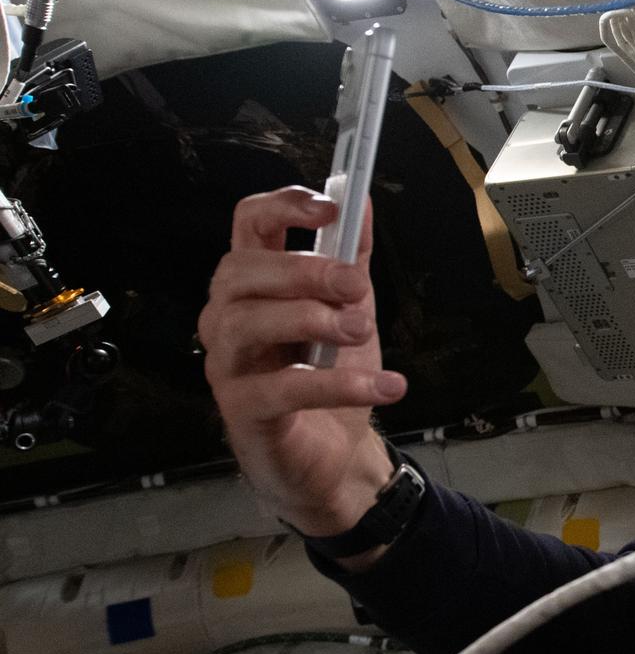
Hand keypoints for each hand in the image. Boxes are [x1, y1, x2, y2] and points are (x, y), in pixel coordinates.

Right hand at [199, 187, 405, 534]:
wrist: (336, 454)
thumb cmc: (331, 373)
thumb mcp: (351, 308)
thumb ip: (353, 257)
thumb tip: (361, 199)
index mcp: (255, 283)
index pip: (247, 225)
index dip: (283, 206)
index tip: (331, 208)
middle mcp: (228, 318)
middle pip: (241, 271)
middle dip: (305, 270)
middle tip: (356, 287)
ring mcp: (229, 365)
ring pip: (246, 323)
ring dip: (312, 319)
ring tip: (360, 331)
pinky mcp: (244, 411)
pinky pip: (282, 388)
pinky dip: (339, 385)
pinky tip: (387, 385)